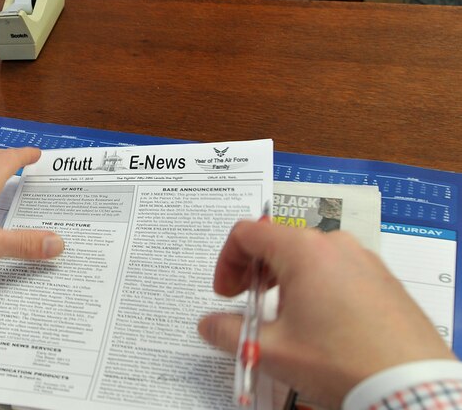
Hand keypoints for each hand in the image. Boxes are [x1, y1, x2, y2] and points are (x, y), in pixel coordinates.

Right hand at [198, 220, 453, 408]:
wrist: (411, 384)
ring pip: (309, 258)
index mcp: (302, 249)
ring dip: (287, 284)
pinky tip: (322, 327)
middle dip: (256, 275)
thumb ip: (227, 332)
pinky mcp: (384, 279)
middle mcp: (334, 244)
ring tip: (288, 323)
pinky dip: (318, 289)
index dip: (227, 263)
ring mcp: (363, 259)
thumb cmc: (342, 361)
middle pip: (278, 244)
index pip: (247, 234)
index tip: (227, 295)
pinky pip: (338, 272)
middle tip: (250, 308)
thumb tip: (208, 324)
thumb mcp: (272, 351)